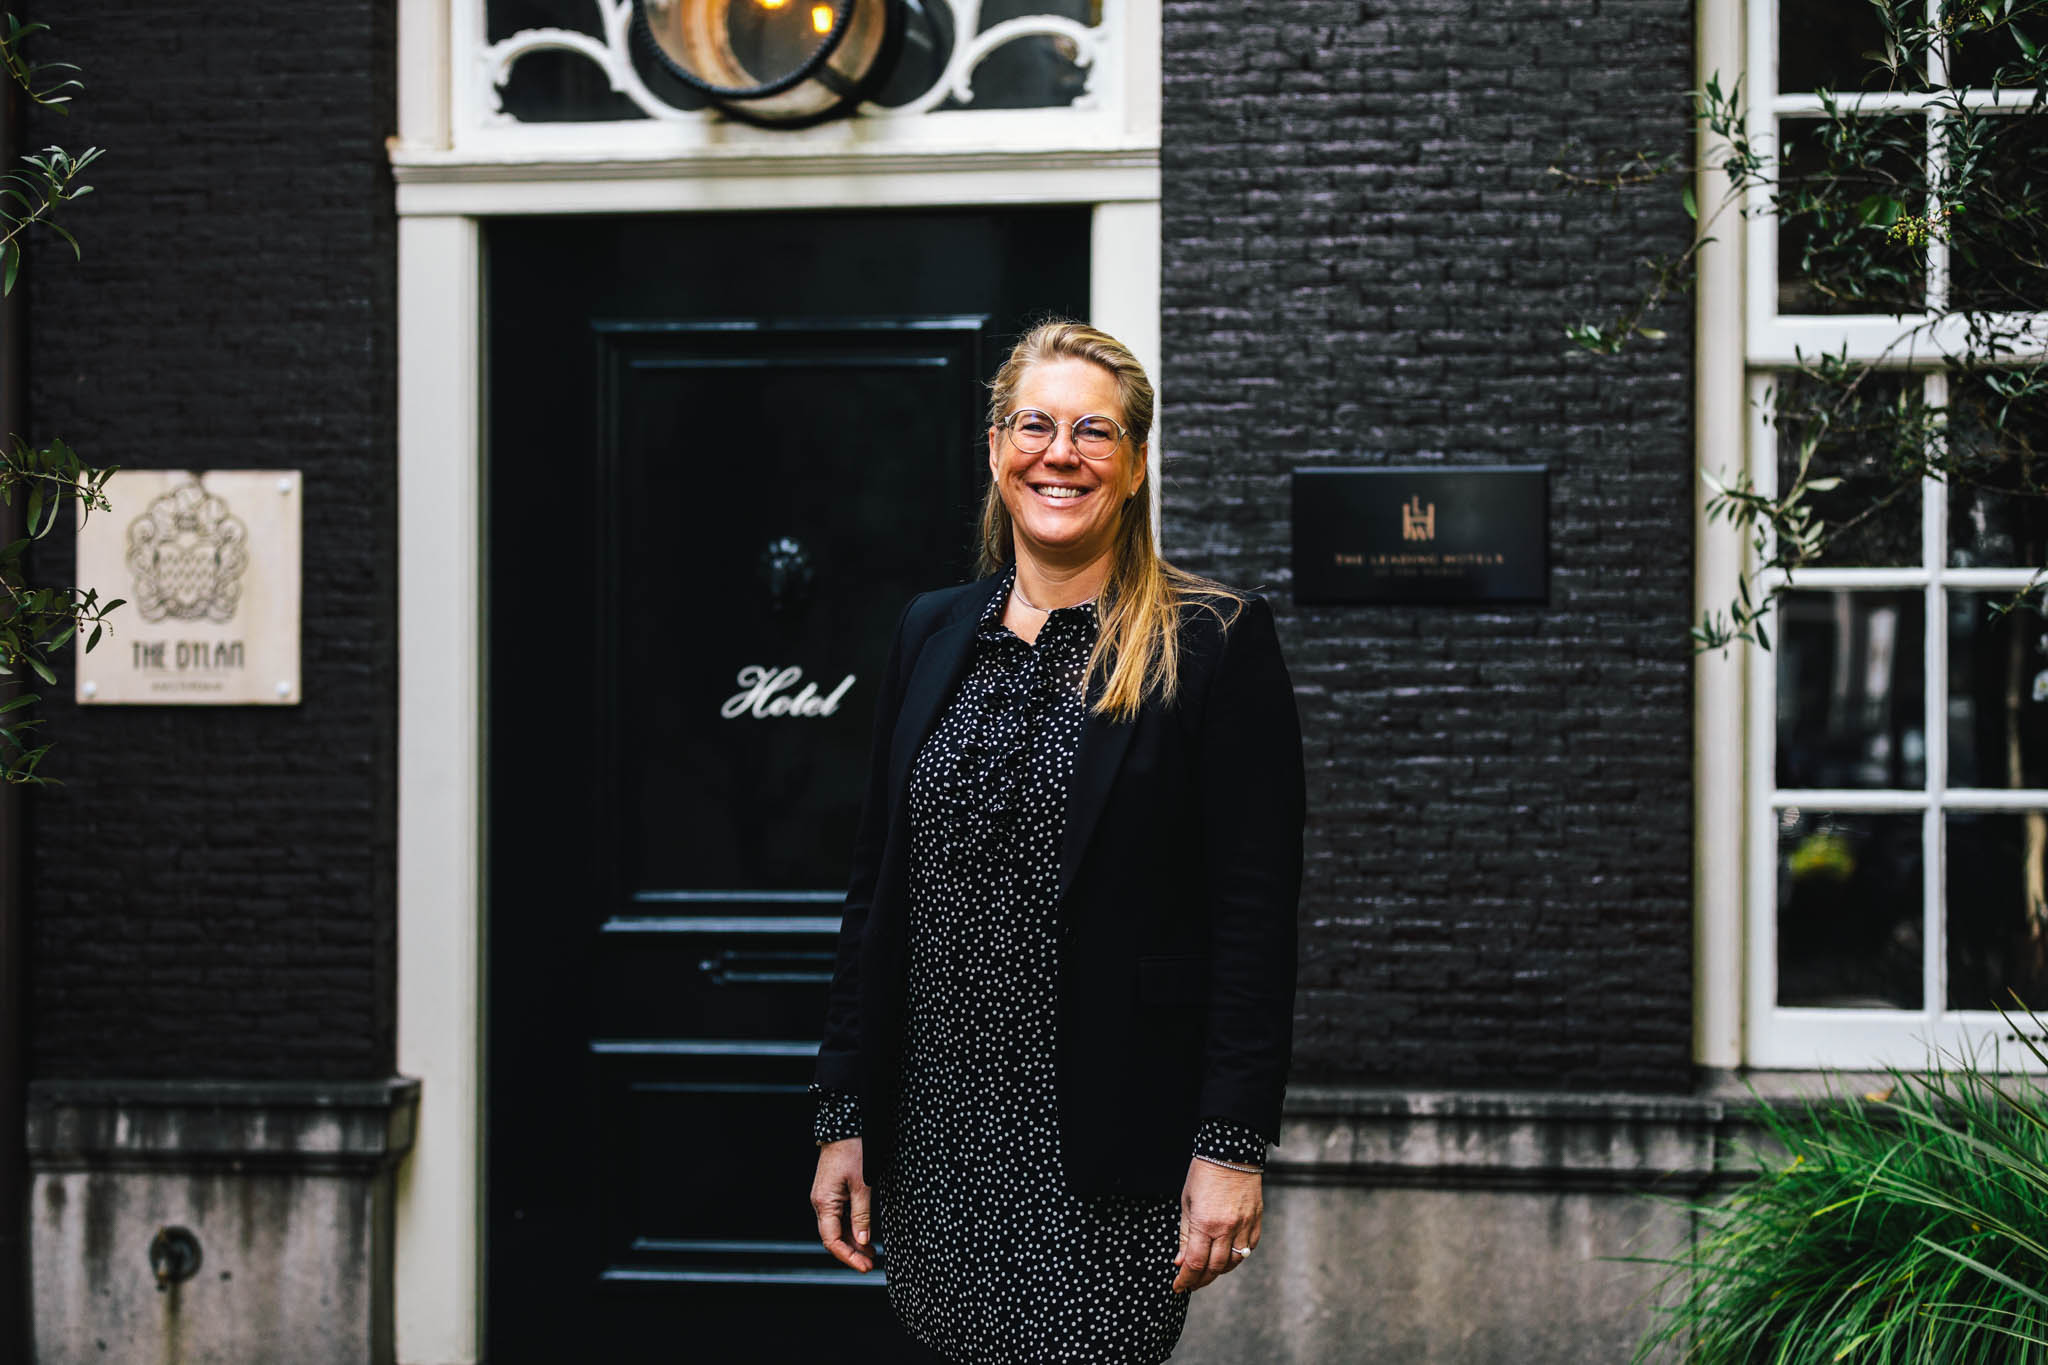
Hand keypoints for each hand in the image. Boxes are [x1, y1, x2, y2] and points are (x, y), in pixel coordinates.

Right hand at [810, 1138, 874, 1271]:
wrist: (845, 1125)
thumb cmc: (853, 1150)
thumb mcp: (863, 1184)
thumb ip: (862, 1215)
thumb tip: (864, 1241)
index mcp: (824, 1203)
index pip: (832, 1240)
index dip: (847, 1257)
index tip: (864, 1266)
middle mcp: (820, 1203)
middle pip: (833, 1237)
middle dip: (852, 1253)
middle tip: (871, 1264)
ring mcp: (825, 1198)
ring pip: (837, 1229)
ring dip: (853, 1242)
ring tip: (871, 1254)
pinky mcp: (832, 1192)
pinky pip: (839, 1217)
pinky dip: (851, 1229)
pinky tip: (864, 1236)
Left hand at [1171, 1158, 1261, 1293]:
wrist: (1231, 1151)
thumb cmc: (1204, 1174)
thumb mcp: (1187, 1203)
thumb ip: (1185, 1235)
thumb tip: (1181, 1261)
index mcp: (1205, 1223)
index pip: (1195, 1263)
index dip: (1186, 1279)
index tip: (1178, 1286)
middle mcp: (1227, 1229)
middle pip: (1215, 1268)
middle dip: (1201, 1280)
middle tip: (1191, 1282)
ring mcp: (1245, 1226)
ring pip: (1234, 1262)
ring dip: (1219, 1271)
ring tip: (1207, 1271)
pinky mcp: (1257, 1221)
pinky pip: (1249, 1249)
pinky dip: (1238, 1257)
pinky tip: (1227, 1256)